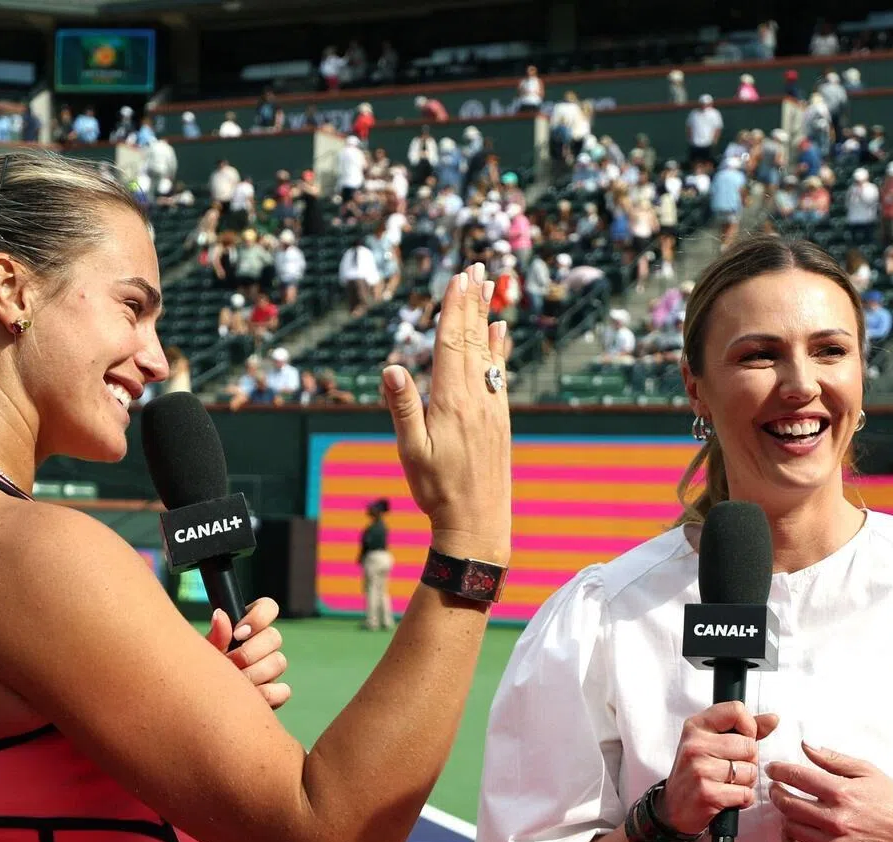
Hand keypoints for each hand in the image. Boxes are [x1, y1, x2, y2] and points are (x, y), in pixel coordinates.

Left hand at [205, 598, 290, 708]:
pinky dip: (265, 694)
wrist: (201, 703)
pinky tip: (247, 697)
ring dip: (254, 674)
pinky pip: (282, 690)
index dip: (258, 618)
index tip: (239, 633)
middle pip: (275, 636)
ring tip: (233, 683)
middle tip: (230, 663)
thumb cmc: (201, 672)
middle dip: (250, 652)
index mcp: (248, 627)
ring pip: (279, 662)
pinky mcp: (275, 693)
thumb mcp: (205, 652)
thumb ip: (216, 635)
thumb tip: (220, 615)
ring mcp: (271, 669)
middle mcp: (264, 645)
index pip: (268, 608)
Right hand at [382, 262, 511, 562]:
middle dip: (472, 302)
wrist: (478, 523)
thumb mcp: (412, 453)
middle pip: (472, 340)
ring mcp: (491, 408)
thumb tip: (392, 369)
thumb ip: (403, 409)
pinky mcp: (498, 420)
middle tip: (476, 267)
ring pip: (488, 353)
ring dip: (486, 317)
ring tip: (489, 287)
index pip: (452, 344)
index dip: (454, 309)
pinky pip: (499, 374)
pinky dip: (498, 349)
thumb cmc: (438, 491)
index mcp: (451, 402)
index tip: (457, 278)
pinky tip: (500, 334)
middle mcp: (476, 399)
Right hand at [661, 702, 778, 834]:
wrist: (673, 808)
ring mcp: (700, 769)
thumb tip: (773, 719)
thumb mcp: (712, 743)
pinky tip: (727, 797)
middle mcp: (695, 745)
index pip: (735, 711)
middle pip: (749, 745)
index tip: (742, 739)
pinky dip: (743, 799)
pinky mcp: (708, 794)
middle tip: (731, 768)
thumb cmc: (696, 772)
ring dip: (746, 782)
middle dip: (749, 761)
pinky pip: (746, 793)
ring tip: (727, 784)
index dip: (749, 727)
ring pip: (750, 771)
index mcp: (696, 727)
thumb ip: (744, 730)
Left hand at [766, 743, 892, 841]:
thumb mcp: (865, 770)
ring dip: (782, 815)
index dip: (778, 770)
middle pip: (788, 804)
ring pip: (791, 828)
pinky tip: (789, 831)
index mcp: (841, 792)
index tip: (772, 768)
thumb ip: (832, 758)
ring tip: (787, 806)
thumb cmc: (889, 798)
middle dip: (776, 792)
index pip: (797, 777)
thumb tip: (805, 745)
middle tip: (776, 786)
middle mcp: (835, 818)